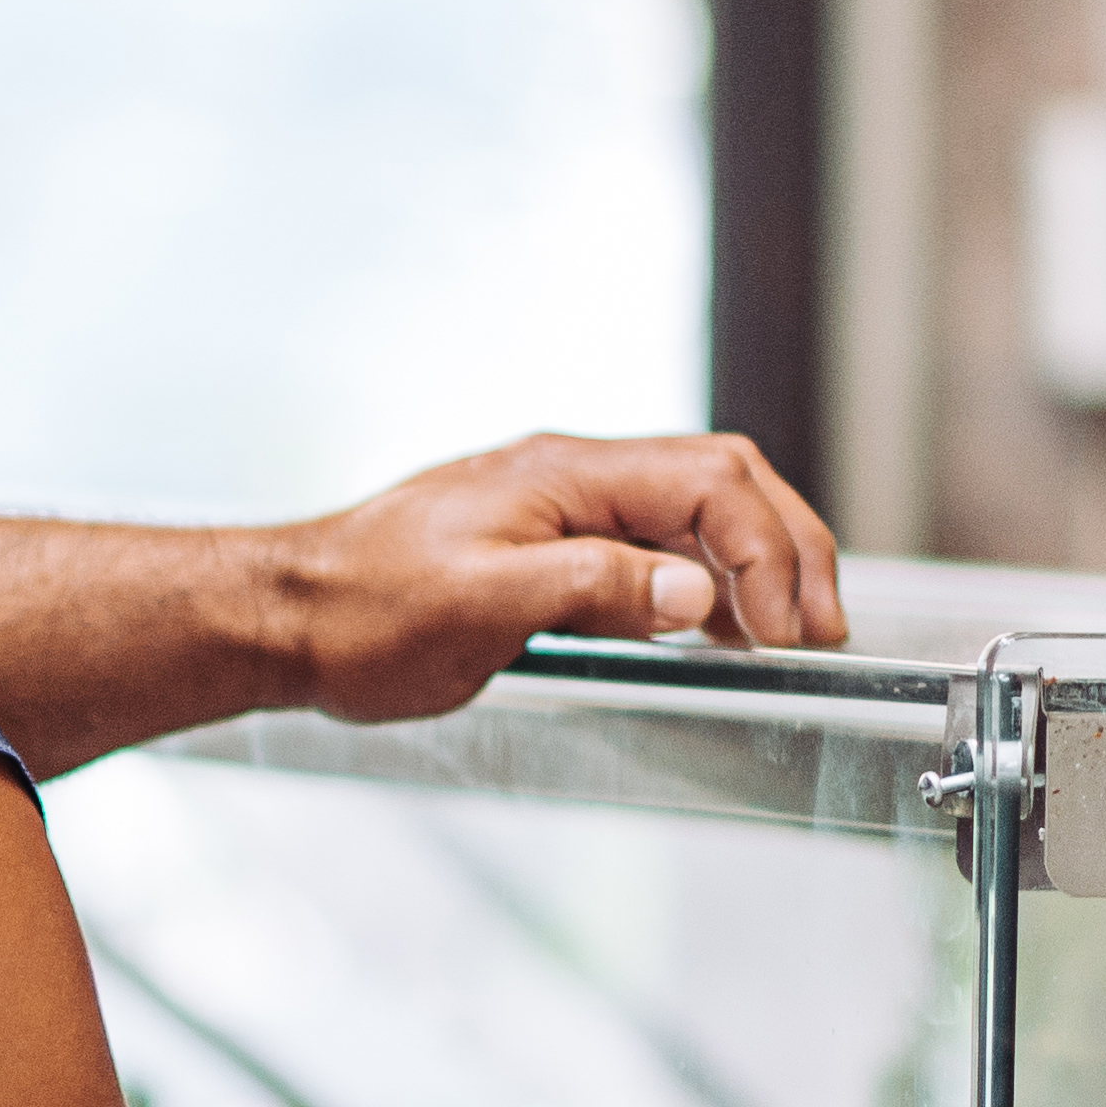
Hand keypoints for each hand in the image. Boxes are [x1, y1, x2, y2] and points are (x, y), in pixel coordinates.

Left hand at [273, 429, 851, 717]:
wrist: (284, 616)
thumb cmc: (360, 609)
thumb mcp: (479, 605)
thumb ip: (592, 589)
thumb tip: (690, 589)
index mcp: (563, 473)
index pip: (709, 483)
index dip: (767, 550)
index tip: (787, 626)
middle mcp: (572, 478)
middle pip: (721, 484)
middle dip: (786, 548)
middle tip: (821, 627)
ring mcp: (563, 509)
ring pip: (695, 514)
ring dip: (754, 566)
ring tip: (789, 633)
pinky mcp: (550, 548)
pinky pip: (654, 547)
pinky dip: (706, 583)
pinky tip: (718, 629)